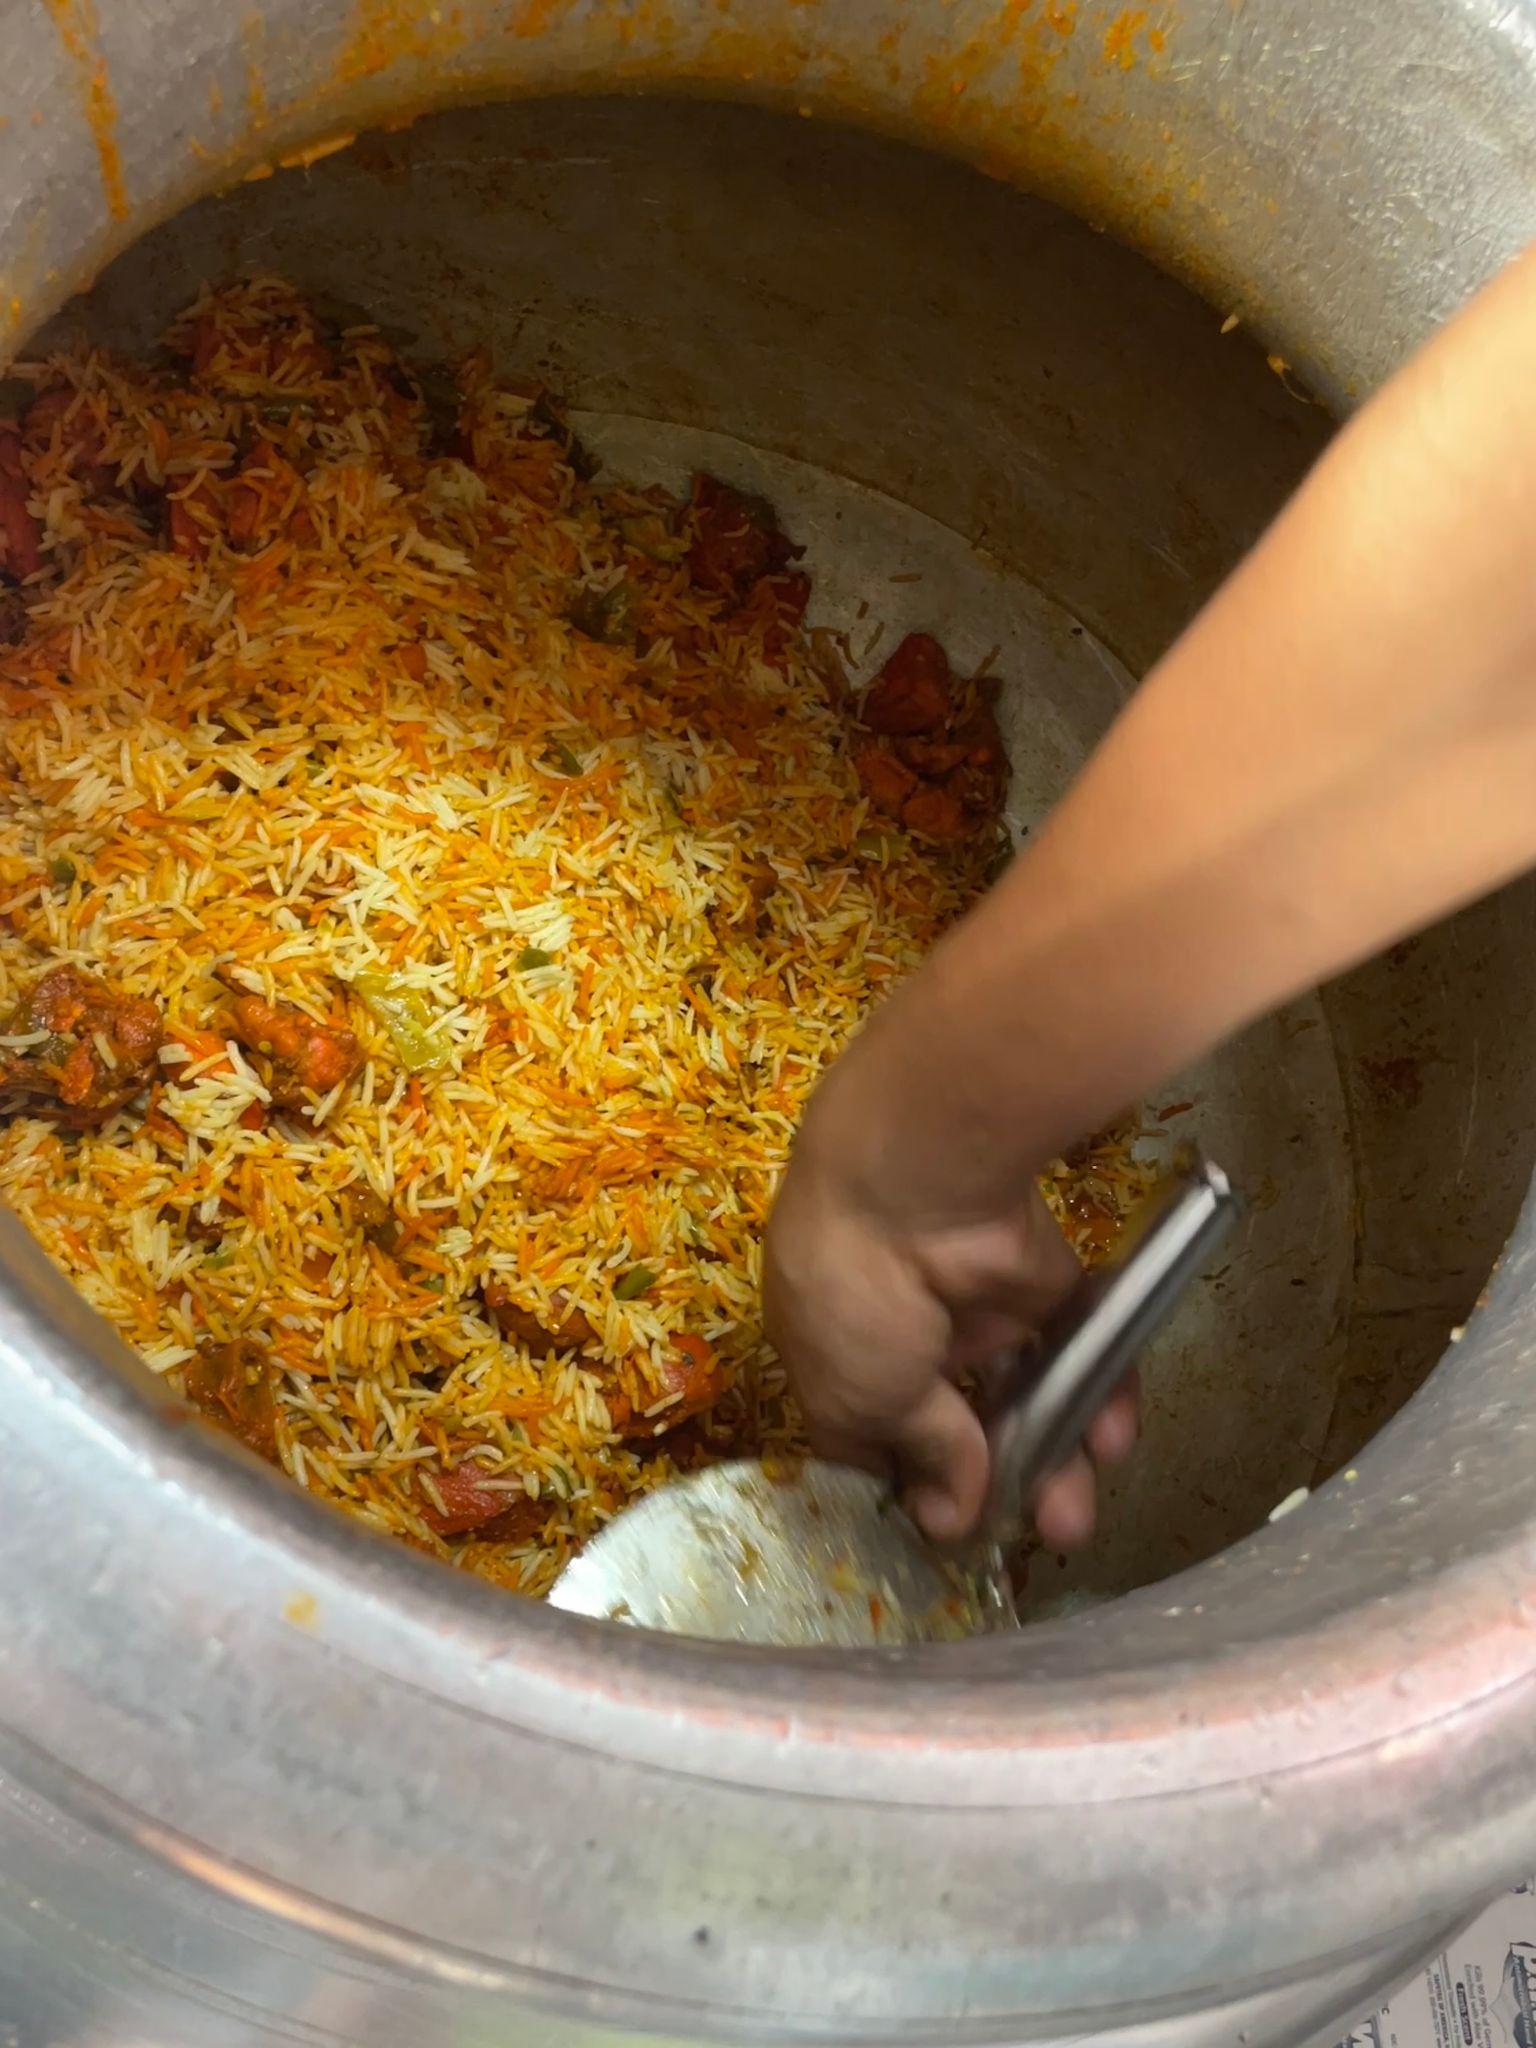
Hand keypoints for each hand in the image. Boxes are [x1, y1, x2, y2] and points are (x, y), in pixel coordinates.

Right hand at [764, 1110, 1139, 1546]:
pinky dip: (1103, 1391)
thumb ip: (922, 1454)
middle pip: (967, 1426)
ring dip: (1059, 1456)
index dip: (913, 1489)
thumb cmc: (854, 1298)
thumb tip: (950, 1520)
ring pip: (1030, 1395)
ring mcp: (979, 1309)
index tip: (947, 1534)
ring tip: (1075, 1515)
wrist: (911, 1181)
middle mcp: (909, 1334)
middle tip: (1039, 1534)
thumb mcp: (863, 1399)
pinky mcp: (1044, 1283)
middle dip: (1004, 1486)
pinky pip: (1079, 1347)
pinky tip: (1111, 1438)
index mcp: (840, 1357)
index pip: (879, 1439)